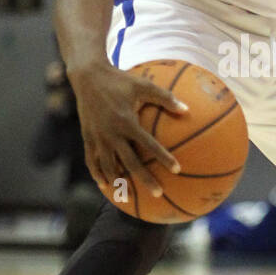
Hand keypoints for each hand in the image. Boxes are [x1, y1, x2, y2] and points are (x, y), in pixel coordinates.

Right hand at [70, 61, 188, 198]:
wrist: (88, 76)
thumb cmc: (120, 80)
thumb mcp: (143, 85)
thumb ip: (166, 98)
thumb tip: (188, 110)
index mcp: (127, 121)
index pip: (148, 145)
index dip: (163, 157)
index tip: (177, 169)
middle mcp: (111, 133)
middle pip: (130, 163)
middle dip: (144, 179)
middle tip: (157, 193)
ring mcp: (98, 137)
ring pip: (109, 166)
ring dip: (119, 183)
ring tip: (127, 198)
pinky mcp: (87, 138)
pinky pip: (92, 161)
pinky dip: (98, 174)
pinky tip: (105, 186)